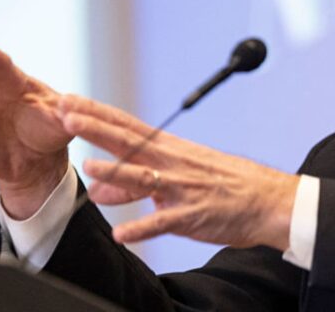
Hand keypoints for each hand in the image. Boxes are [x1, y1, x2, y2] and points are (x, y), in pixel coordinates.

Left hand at [58, 95, 299, 250]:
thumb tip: (99, 191)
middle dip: (96, 128)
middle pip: (129, 142)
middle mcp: (172, 163)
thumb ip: (135, 184)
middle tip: (67, 116)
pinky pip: (164, 222)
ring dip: (117, 174)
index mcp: (169, 149)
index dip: (96, 112)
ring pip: (144, 178)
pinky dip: (143, 228)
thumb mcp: (179, 176)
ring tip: (91, 168)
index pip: (126, 124)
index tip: (68, 100)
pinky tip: (123, 234)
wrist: (267, 199)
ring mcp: (182, 188)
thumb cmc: (223, 185)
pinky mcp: (192, 215)